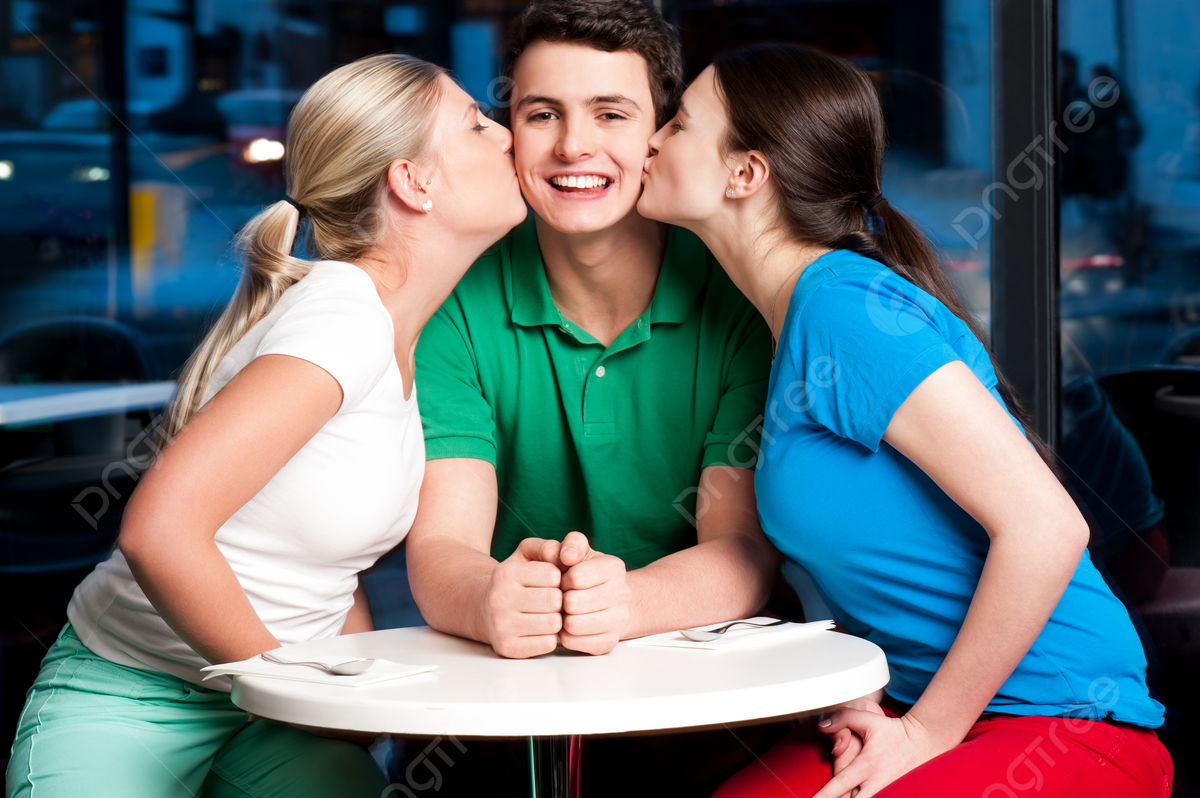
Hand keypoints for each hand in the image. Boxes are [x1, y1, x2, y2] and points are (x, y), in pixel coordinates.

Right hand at [483, 537, 563, 658]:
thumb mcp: (526, 555)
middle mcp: (499, 598)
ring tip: (547, 614)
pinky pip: (548, 644)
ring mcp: (501, 625)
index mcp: (505, 572)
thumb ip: (548, 547)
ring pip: (554, 624)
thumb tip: (567, 557)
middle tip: (552, 601)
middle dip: (559, 600)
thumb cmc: (515, 582)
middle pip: (555, 600)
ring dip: (556, 620)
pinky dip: (550, 637)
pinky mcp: (507, 648)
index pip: (553, 575)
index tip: (550, 582)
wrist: (485, 610)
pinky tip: (540, 631)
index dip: (558, 578)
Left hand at [557, 531, 630, 654]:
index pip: (576, 577)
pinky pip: (573, 642)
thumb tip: (567, 555)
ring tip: (566, 611)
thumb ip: (572, 544)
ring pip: (573, 625)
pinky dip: (565, 636)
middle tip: (564, 597)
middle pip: (573, 603)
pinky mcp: (609, 642)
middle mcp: (623, 593)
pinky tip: (570, 626)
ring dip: (562, 618)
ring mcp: (619, 620)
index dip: (562, 579)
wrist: (608, 600)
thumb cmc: (586, 573)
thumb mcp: (580, 551)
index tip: (566, 580)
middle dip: (561, 600)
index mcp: (614, 567)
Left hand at [813, 709, 954, 797]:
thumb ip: (843, 718)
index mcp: (866, 765)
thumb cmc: (893, 731)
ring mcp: (886, 790)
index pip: (840, 784)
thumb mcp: (868, 719)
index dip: (824, 795)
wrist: (923, 741)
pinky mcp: (894, 794)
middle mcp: (875, 782)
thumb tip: (822, 725)